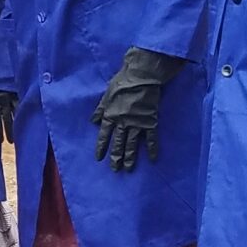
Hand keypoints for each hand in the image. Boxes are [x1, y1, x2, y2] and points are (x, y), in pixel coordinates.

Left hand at [93, 48, 181, 170]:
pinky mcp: (150, 122)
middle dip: (116, 157)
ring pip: (132, 144)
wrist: (142, 77)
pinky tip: (153, 159)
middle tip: (115, 169)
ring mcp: (137, 124)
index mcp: (110, 116)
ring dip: (130, 158)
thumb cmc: (123, 83)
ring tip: (128, 169)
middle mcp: (123, 123)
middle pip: (118, 143)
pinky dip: (153, 149)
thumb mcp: (106, 95)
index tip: (99, 158)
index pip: (104, 136)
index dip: (101, 147)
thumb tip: (93, 121)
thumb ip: (100, 109)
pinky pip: (152, 138)